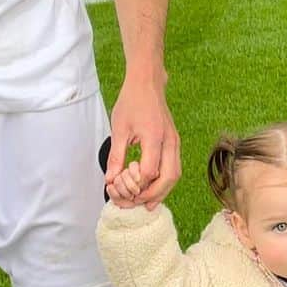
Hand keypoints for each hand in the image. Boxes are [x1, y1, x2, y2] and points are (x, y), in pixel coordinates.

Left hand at [103, 74, 179, 208]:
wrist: (147, 83)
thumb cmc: (131, 102)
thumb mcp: (118, 128)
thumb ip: (116, 156)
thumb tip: (110, 180)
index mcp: (154, 136)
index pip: (150, 171)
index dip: (137, 185)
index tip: (122, 189)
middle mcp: (169, 140)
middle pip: (169, 177)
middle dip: (154, 195)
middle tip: (138, 204)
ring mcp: (174, 141)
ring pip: (175, 174)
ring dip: (163, 190)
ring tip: (148, 202)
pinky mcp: (174, 141)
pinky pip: (175, 166)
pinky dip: (166, 180)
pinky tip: (153, 187)